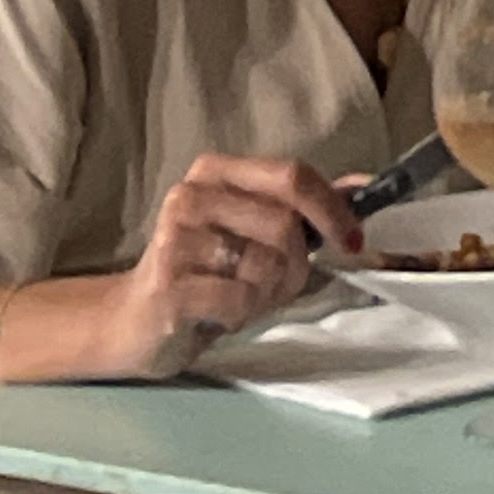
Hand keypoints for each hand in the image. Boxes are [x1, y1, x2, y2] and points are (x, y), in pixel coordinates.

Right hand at [89, 155, 362, 376]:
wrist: (129, 322)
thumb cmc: (203, 275)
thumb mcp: (251, 233)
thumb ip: (302, 208)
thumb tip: (364, 187)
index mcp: (217, 171)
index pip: (294, 174)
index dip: (332, 208)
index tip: (353, 241)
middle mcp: (193, 195)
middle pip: (286, 224)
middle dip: (298, 265)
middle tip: (280, 287)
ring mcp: (176, 239)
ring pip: (267, 264)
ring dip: (268, 294)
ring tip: (240, 299)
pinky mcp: (168, 287)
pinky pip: (240, 299)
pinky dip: (243, 314)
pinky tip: (219, 315)